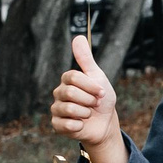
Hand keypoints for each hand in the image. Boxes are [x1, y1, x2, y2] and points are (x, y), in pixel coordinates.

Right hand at [49, 35, 126, 162]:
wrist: (105, 123)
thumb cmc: (102, 99)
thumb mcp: (98, 76)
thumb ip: (86, 59)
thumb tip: (78, 37)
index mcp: (67, 80)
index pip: (73, 77)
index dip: (90, 86)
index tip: (101, 92)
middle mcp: (59, 93)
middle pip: (70, 92)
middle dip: (89, 100)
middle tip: (95, 104)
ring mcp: (57, 109)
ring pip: (68, 109)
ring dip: (85, 113)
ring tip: (88, 114)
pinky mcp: (57, 125)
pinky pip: (66, 125)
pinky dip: (79, 126)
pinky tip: (81, 125)